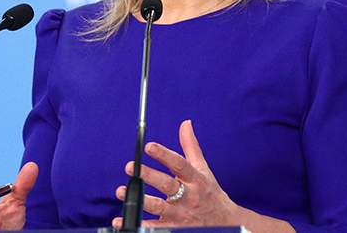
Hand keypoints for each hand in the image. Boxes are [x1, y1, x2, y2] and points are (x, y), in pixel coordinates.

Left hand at [112, 120, 240, 227]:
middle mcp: (188, 196)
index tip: (148, 146)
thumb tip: (185, 123)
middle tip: (130, 167)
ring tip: (121, 191)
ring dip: (140, 199)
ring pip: (158, 207)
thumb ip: (191, 147)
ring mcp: (180, 214)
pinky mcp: (173, 228)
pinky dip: (138, 224)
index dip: (164, 155)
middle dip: (149, 176)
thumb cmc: (209, 193)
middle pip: (168, 185)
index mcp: (195, 179)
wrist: (224, 223)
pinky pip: (154, 227)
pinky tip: (121, 220)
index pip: (179, 165)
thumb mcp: (203, 170)